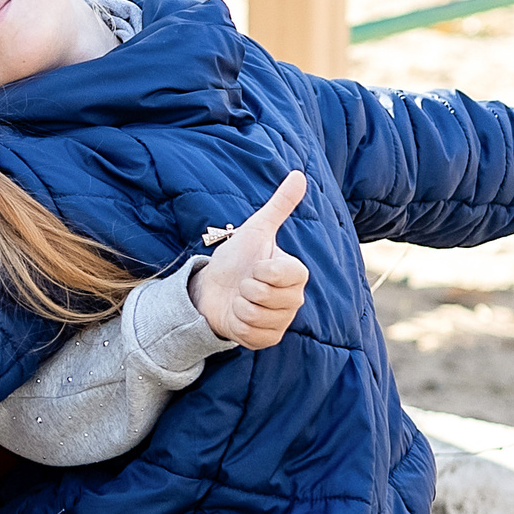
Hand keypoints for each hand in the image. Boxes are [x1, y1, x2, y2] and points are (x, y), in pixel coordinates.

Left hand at [193, 170, 309, 348]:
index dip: (260, 269)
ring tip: (240, 299)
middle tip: (245, 284)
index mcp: (296, 274)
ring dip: (239, 306)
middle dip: (245, 288)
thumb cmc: (237, 259)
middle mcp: (294, 299)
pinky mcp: (267, 339)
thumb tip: (299, 174)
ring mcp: (282, 321)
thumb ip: (280, 205)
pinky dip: (237, 324)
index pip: (281, 273)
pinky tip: (238, 316)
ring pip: (255, 315)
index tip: (255, 266)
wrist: (213, 288)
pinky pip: (251, 334)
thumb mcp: (256, 229)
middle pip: (265, 296)